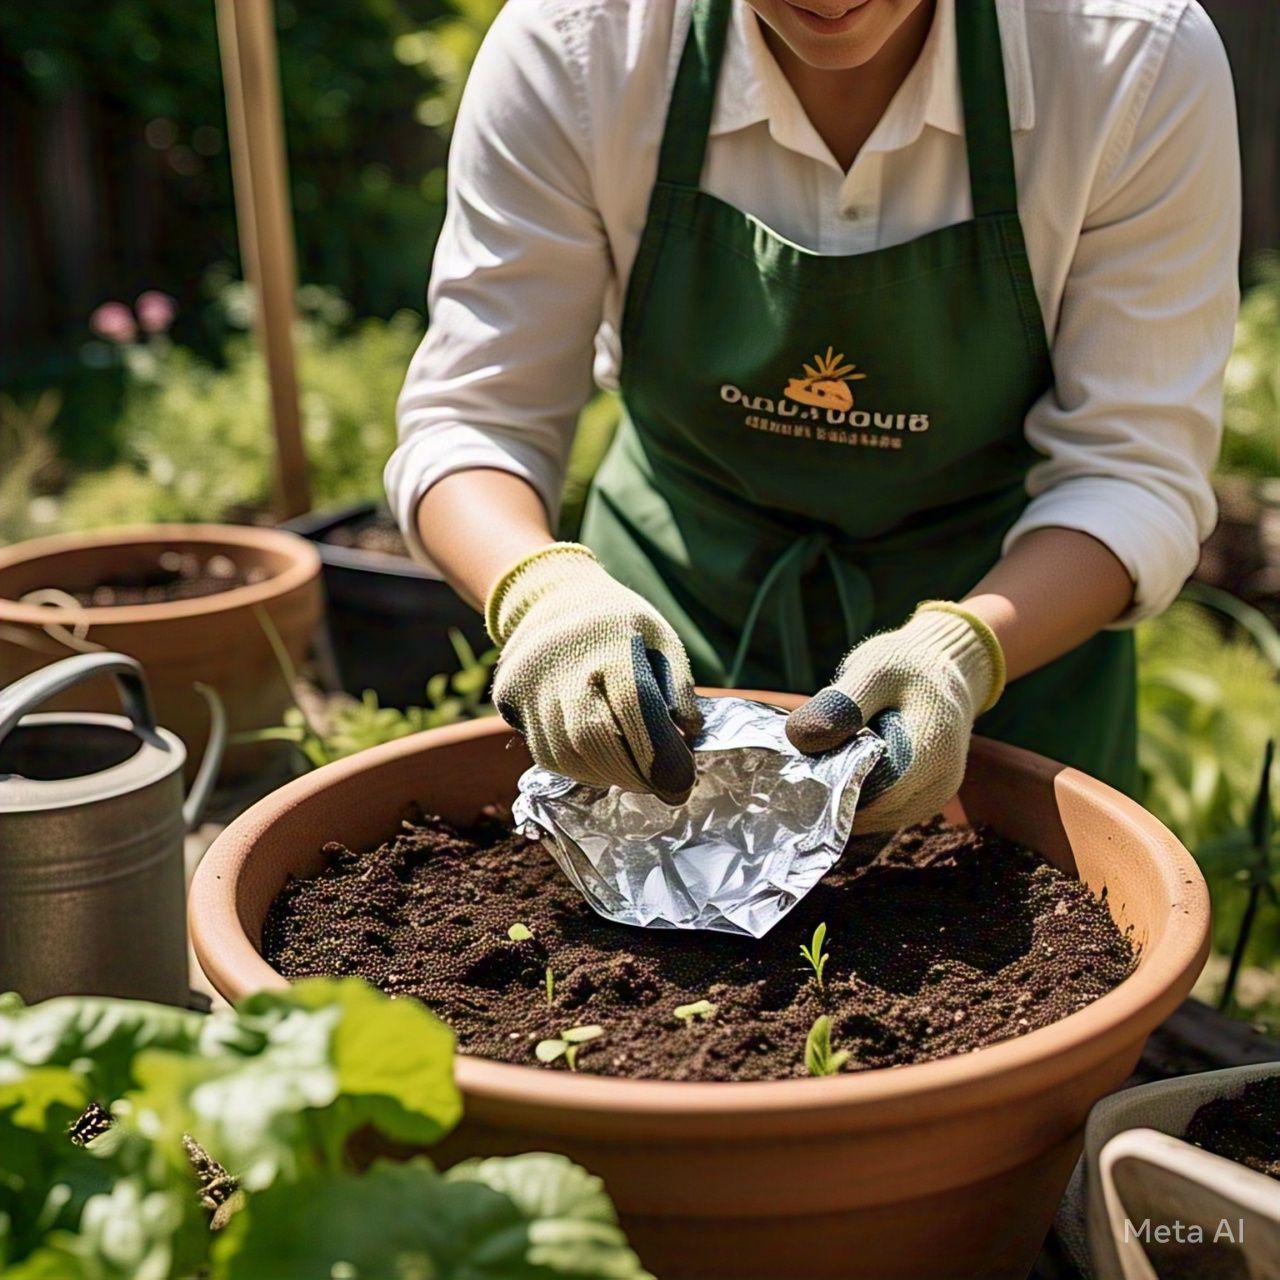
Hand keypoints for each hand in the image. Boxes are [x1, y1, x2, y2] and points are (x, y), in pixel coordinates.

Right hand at [486, 543, 701, 803]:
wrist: (555, 597)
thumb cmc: (621, 625)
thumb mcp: (662, 638)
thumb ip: (679, 688)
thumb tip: (689, 739)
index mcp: (610, 641)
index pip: (634, 706)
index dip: (660, 754)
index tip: (681, 784)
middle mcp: (562, 661)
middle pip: (591, 738)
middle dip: (630, 774)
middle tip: (658, 787)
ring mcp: (529, 680)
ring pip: (564, 753)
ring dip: (602, 776)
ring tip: (629, 775)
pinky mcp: (508, 698)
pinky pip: (542, 752)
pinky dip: (575, 768)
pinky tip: (597, 763)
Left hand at [784, 604, 1004, 832]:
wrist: (942, 667)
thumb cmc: (906, 664)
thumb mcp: (872, 670)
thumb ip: (840, 704)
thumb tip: (799, 737)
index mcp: (932, 753)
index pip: (877, 798)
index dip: (835, 795)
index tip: (800, 778)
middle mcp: (940, 784)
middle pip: (876, 814)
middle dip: (836, 801)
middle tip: (799, 778)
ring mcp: (934, 795)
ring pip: (879, 819)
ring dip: (847, 804)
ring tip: (818, 774)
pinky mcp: (924, 797)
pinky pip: (886, 813)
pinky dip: (861, 801)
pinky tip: (839, 777)